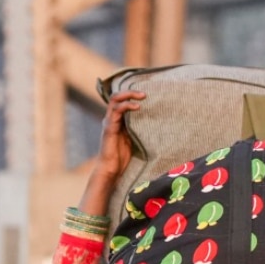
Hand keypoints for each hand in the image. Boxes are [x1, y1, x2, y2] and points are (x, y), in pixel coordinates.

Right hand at [78, 91, 145, 215]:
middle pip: (117, 96)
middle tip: (145, 94)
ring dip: (129, 95)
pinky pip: (116, 111)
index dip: (131, 95)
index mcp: (116, 121)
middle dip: (131, 92)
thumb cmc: (122, 158)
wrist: (111, 171)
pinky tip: (137, 107)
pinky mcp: (109, 128)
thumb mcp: (134, 139)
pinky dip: (127, 106)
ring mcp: (109, 122)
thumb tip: (155, 123)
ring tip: (142, 96)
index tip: (146, 95)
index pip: (121, 101)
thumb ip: (138, 129)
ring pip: (115, 100)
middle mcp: (111, 119)